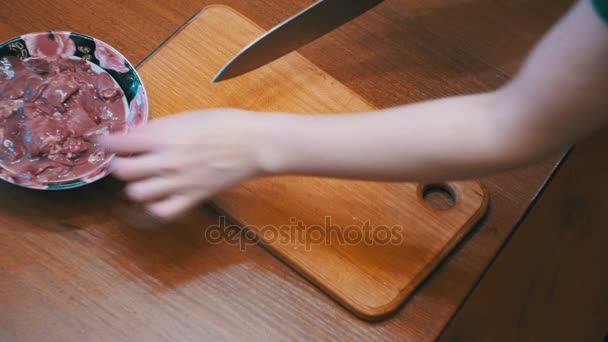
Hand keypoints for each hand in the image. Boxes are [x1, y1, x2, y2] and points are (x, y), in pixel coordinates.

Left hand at [100, 109, 267, 219]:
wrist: (252, 143)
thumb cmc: (223, 123)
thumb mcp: (186, 117)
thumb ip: (159, 129)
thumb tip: (136, 136)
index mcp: (164, 136)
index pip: (119, 143)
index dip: (106, 143)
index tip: (104, 142)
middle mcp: (166, 160)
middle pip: (122, 172)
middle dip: (118, 165)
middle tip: (125, 161)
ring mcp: (179, 182)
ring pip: (136, 194)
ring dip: (134, 186)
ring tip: (142, 179)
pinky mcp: (192, 197)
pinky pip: (162, 211)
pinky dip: (155, 206)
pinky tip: (158, 197)